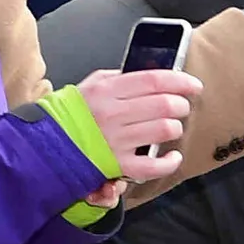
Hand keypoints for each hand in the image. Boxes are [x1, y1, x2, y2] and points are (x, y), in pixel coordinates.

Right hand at [75, 65, 198, 182]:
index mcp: (107, 90)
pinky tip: (172, 156)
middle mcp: (113, 114)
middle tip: (182, 107)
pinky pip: (154, 166)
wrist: (48, 143)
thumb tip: (152, 77)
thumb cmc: (73, 113)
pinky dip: (170, 162)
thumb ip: (120, 78)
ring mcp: (117, 141)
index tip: (194, 85)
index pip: (153, 80)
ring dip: (175, 128)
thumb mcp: (92, 85)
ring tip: (172, 128)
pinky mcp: (118, 165)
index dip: (180, 81)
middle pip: (164, 105)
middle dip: (181, 105)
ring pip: (164, 130)